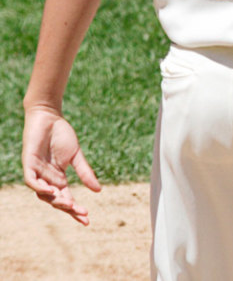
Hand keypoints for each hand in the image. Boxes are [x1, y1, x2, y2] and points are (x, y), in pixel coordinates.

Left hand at [22, 106, 100, 225]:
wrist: (49, 117)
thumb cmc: (61, 135)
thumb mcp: (76, 155)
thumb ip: (85, 173)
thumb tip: (98, 191)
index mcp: (58, 179)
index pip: (66, 200)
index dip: (75, 211)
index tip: (87, 220)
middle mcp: (47, 180)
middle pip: (56, 201)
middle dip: (68, 209)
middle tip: (81, 212)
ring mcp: (37, 173)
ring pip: (43, 195)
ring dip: (55, 201)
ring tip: (69, 204)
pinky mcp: (29, 164)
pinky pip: (31, 181)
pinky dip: (40, 188)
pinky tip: (51, 191)